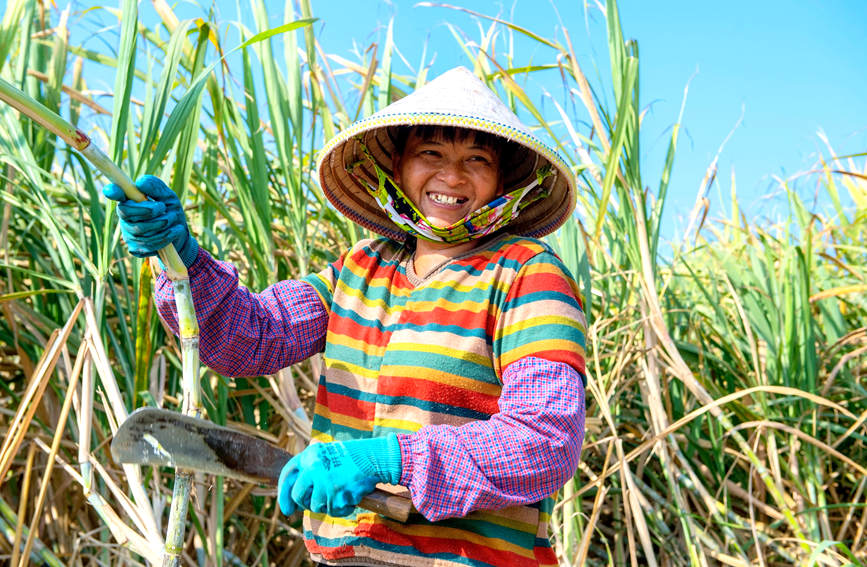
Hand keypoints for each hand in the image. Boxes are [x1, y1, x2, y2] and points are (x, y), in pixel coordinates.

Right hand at [102, 175, 197, 267]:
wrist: (181, 235)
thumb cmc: (171, 211)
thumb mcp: (168, 196)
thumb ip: (155, 187)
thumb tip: (140, 183)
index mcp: (130, 201)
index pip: (115, 194)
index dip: (112, 192)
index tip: (112, 190)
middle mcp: (125, 218)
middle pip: (127, 212)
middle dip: (149, 210)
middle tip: (164, 208)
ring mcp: (128, 234)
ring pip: (141, 230)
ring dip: (162, 223)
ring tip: (173, 218)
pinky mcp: (135, 249)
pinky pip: (148, 244)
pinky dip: (166, 236)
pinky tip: (173, 231)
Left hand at [278, 434, 401, 516]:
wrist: (375, 458)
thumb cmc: (353, 457)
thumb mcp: (328, 455)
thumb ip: (311, 469)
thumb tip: (295, 498)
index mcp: (310, 455)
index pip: (287, 475)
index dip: (283, 493)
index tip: (286, 508)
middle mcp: (313, 468)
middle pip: (298, 495)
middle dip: (305, 504)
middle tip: (316, 504)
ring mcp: (324, 482)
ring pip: (316, 506)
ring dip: (328, 505)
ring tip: (341, 495)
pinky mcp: (335, 494)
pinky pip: (333, 511)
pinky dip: (342, 508)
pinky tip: (350, 498)